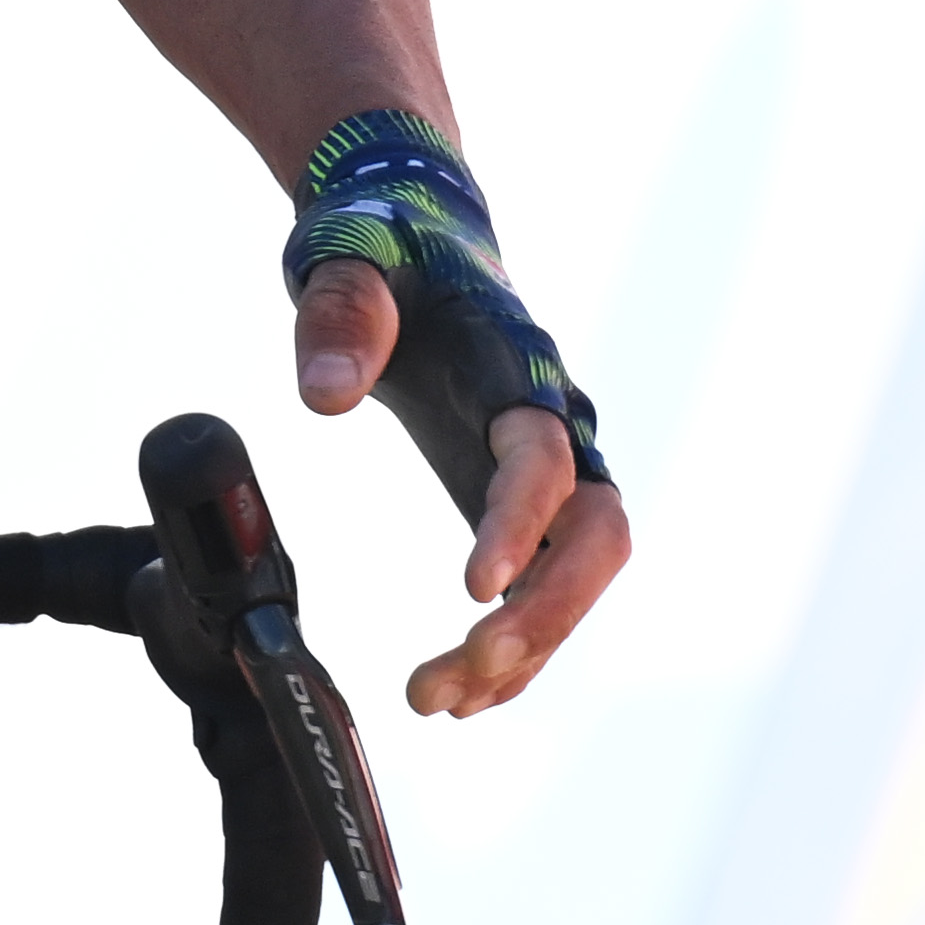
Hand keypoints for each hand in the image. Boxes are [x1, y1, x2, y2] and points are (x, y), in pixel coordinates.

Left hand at [296, 261, 631, 715]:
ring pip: (579, 573)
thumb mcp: (344, 257)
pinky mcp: (521, 495)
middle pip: (598, 533)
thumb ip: (339, 316)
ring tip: (436, 700)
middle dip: (549, 611)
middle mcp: (551, 418)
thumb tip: (326, 397)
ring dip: (527, 646)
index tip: (472, 589)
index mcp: (513, 360)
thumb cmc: (377, 240)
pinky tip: (459, 694)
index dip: (521, 522)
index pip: (544, 455)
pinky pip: (546, 584)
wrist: (414, 224)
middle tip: (466, 669)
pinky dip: (516, 646)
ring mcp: (547, 463)